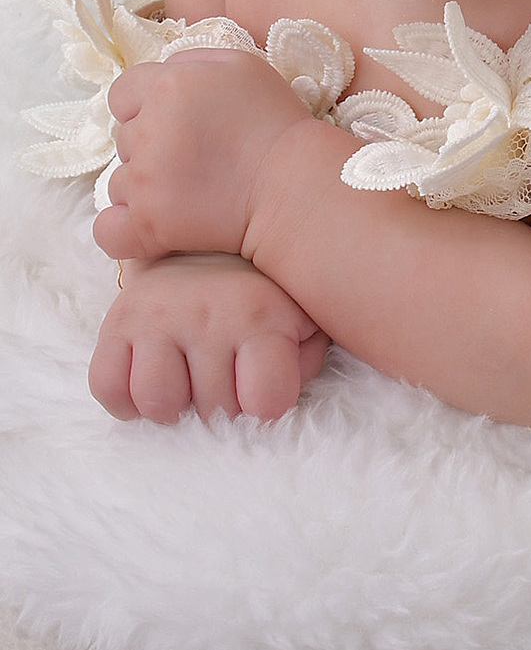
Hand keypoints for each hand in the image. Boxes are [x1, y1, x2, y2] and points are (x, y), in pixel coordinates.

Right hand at [89, 253, 328, 423]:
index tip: (265, 388)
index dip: (267, 404)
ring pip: (158, 402)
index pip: (265, 398)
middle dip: (223, 404)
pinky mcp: (118, 320)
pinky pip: (108, 386)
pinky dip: (127, 397)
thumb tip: (274, 396)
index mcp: (260, 313)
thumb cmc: (261, 290)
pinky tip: (151, 375)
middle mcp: (208, 312)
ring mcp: (159, 315)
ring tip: (188, 376)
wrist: (206, 240)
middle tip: (226, 372)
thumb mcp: (302, 315)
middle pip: (214, 410)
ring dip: (175, 403)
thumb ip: (303, 357)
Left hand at [93, 48, 309, 262]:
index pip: (122, 94)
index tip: (174, 120)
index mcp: (166, 87)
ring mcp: (144, 182)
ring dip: (144, 186)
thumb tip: (163, 73)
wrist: (294, 185)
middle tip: (194, 155)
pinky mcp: (148, 226)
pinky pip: (108, 230)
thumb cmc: (274, 122)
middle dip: (151, 145)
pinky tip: (150, 221)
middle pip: (123, 138)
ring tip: (188, 190)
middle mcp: (147, 132)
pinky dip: (122, 228)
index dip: (145, 106)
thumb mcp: (241, 65)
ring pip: (119, 183)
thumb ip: (190, 61)